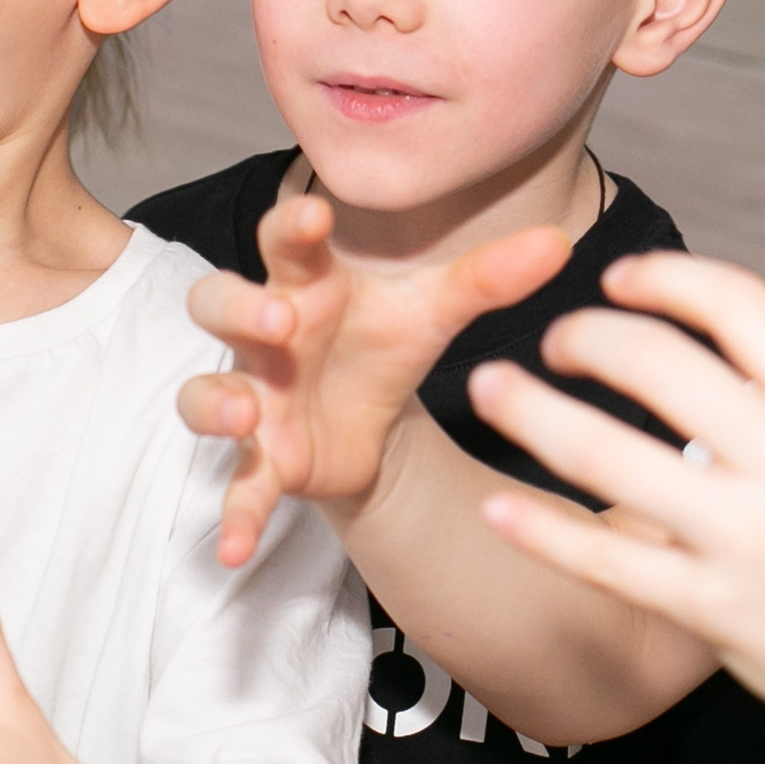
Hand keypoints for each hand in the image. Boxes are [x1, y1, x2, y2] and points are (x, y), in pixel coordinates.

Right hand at [179, 195, 567, 564]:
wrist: (371, 419)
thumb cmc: (384, 343)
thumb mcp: (436, 311)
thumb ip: (489, 278)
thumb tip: (559, 242)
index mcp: (307, 283)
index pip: (284, 242)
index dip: (291, 226)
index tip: (312, 214)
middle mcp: (264, 336)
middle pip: (219, 304)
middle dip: (240, 310)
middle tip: (280, 321)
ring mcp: (253, 398)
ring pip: (205, 393)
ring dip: (214, 403)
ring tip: (242, 416)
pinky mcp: (263, 458)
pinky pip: (236, 487)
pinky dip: (233, 516)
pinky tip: (235, 549)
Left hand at [469, 254, 764, 737]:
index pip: (736, 305)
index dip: (664, 276)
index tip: (617, 278)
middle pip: (660, 364)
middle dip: (586, 335)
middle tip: (554, 339)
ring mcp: (746, 537)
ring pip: (614, 456)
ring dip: (533, 413)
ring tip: (488, 388)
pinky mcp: (713, 607)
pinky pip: (612, 563)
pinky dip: (546, 533)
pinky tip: (495, 510)